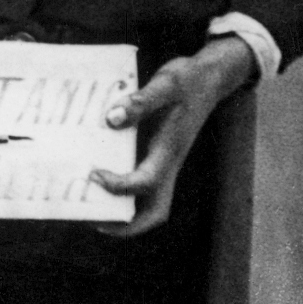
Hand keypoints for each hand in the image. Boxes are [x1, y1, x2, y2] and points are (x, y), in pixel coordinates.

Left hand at [92, 36, 259, 230]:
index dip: (118, 185)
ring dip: (126, 216)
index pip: (145, 182)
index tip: (93, 173)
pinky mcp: (162, 157)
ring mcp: (167, 163)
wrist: (209, 78)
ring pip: (152, 204)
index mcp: (169, 150)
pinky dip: (126, 195)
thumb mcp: (165, 83)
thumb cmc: (187, 80)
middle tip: (95, 222)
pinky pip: (145, 187)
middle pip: (155, 212)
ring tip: (93, 211)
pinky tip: (102, 183)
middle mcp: (169, 164)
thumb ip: (140, 102)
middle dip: (128, 225)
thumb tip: (111, 120)